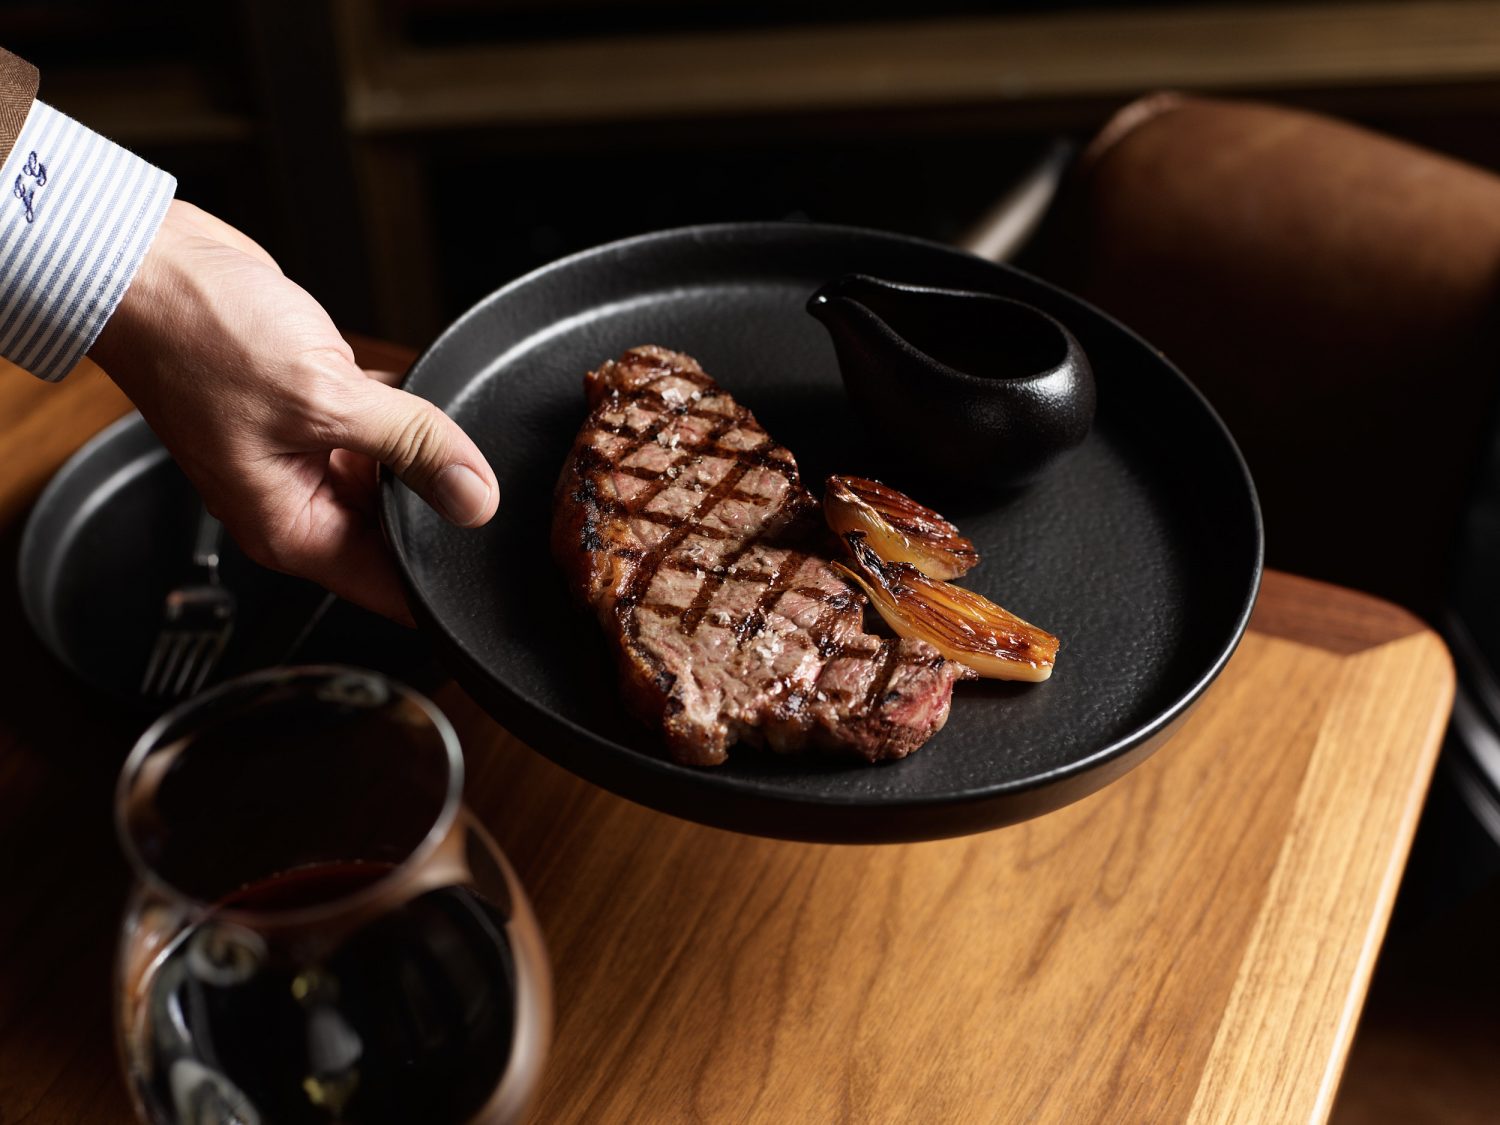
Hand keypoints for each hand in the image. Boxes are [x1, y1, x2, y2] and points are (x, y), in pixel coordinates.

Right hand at [89, 200, 497, 623]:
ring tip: (451, 429)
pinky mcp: (314, 409)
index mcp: (289, 528)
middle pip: (397, 531)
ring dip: (426, 453)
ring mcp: (305, 454)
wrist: (151, 263)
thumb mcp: (325, 398)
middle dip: (442, 508)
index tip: (492, 568)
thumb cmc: (197, 337)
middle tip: (490, 484)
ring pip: (395, 475)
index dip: (440, 582)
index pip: (386, 587)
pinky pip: (380, 427)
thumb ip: (413, 448)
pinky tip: (424, 389)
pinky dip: (406, 412)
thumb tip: (475, 497)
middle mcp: (296, 500)